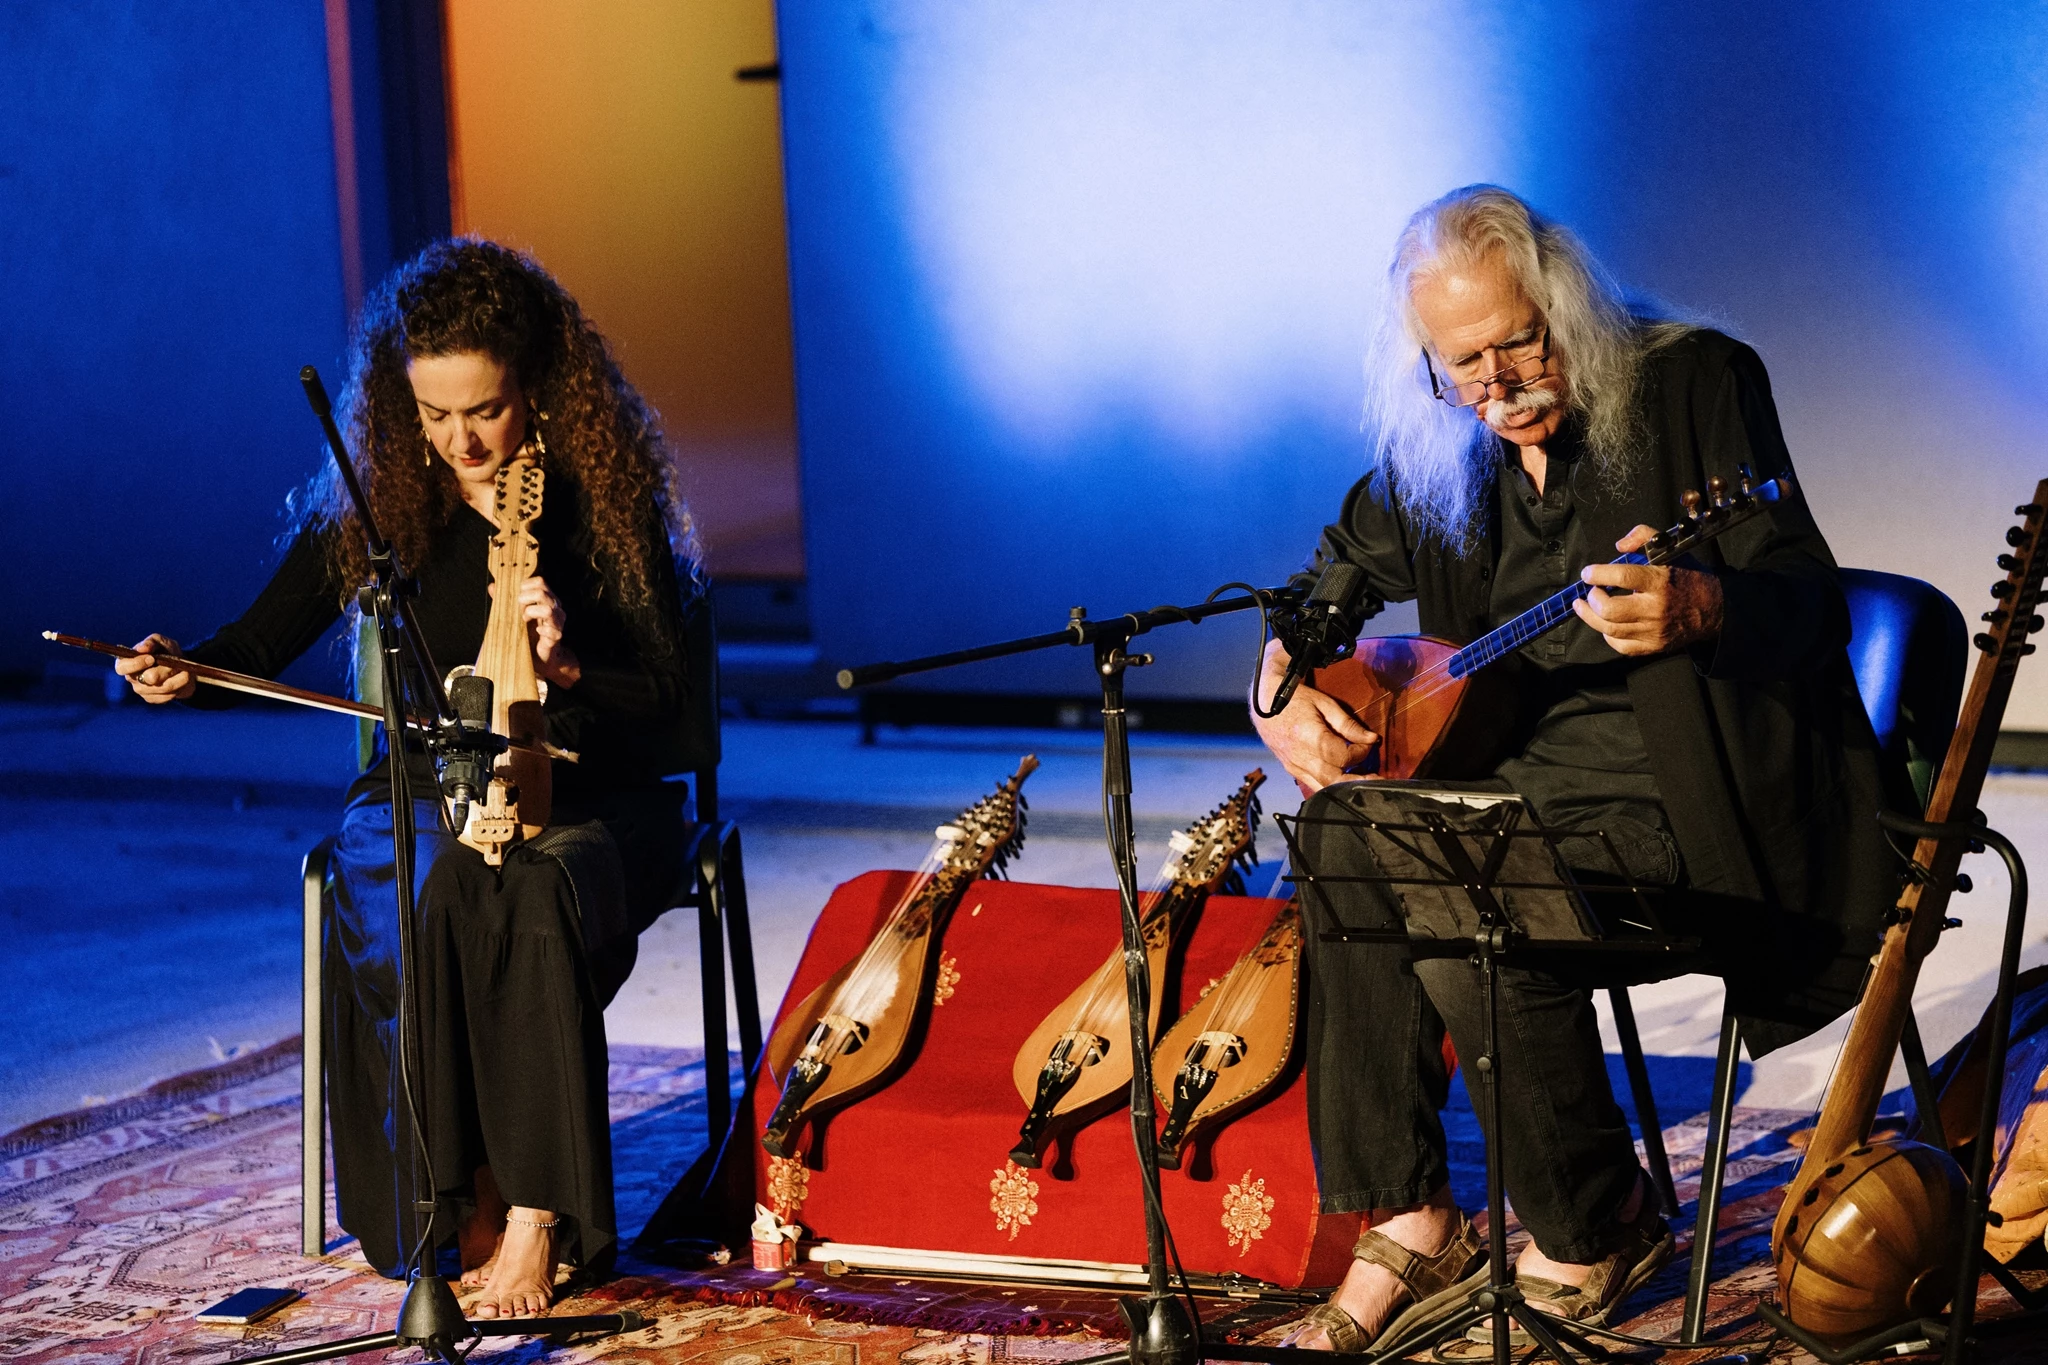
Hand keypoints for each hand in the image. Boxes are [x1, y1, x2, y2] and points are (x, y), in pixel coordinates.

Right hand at [114, 633, 194, 702]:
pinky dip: (180, 686)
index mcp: (127, 662)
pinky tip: (181, 678)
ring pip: (163, 687)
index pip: (122, 667)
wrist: (181, 666)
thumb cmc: (166, 651)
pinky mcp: (153, 699)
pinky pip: (169, 695)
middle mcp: (131, 678)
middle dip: (165, 670)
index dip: (136, 664)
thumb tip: (142, 649)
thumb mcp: (160, 642)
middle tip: (174, 664)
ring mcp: (142, 691)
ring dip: (177, 677)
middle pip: (148, 679)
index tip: (151, 658)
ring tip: (183, 669)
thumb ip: (151, 642)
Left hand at [492, 576, 582, 687]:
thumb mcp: (515, 614)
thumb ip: (505, 600)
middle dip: (525, 598)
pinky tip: (537, 631)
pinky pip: (552, 630)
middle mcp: (555, 608)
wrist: (542, 657)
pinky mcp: (556, 636)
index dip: (526, 585)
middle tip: (518, 606)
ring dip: (531, 612)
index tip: (516, 594)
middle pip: (542, 592)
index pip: (540, 582)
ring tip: (524, 620)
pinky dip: (542, 630)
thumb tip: (492, 587)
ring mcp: (557, 622)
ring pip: (548, 609)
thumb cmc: (529, 633)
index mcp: (546, 599)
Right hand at [1249, 637, 1378, 792]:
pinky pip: (1314, 785)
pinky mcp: (1292, 770)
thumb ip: (1348, 725)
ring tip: (1364, 783)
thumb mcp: (1325, 705)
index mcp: (1310, 738)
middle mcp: (1301, 757)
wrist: (1265, 703)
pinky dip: (1330, 786)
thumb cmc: (1296, 699)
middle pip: (1335, 779)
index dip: (1361, 752)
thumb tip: (1372, 739)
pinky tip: (1344, 780)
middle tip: (1378, 780)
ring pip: (1324, 788)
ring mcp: (1294, 766)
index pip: (1344, 756)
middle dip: (1359, 781)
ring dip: (1346, 787)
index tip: (1369, 743)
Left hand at [1573, 524, 1723, 656]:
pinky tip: (1604, 624)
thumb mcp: (1671, 550)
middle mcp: (1656, 608)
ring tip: (1583, 606)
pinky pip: (1622, 646)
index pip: (1623, 577)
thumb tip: (1619, 546)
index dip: (1598, 574)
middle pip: (1610, 610)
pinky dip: (1607, 635)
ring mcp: (1654, 631)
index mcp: (1660, 581)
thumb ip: (1644, 538)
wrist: (1715, 609)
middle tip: (1590, 592)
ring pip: (1610, 629)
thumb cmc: (1689, 577)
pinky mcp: (1654, 646)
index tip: (1588, 573)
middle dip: (1592, 600)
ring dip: (1590, 617)